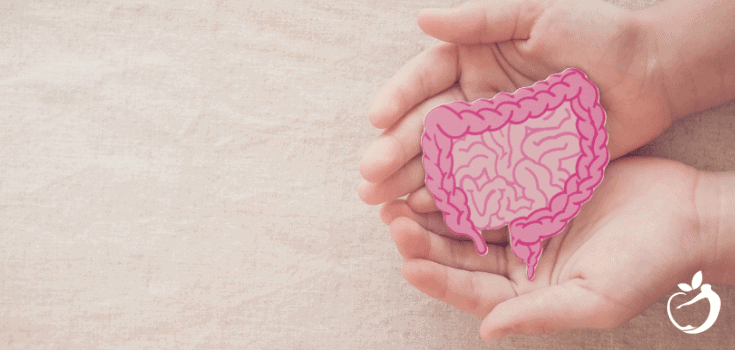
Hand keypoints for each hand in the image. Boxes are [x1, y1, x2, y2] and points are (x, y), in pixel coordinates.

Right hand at [358, 0, 671, 208]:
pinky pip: (479, 183)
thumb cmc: (597, 33)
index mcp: (474, 59)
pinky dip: (453, 199)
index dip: (400, 97)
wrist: (652, 71)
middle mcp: (477, 98)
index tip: (376, 119)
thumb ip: (479, 21)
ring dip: (412, 180)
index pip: (426, 78)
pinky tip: (427, 212)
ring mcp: (494, 135)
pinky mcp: (518, 164)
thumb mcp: (537, 15)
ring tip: (383, 201)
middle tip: (369, 175)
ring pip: (445, 160)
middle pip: (427, 126)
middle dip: (395, 151)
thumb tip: (421, 18)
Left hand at [387, 157, 713, 340]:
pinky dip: (466, 176)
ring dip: (436, 206)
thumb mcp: (595, 299)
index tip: (405, 262)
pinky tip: (442, 163)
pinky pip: (492, 182)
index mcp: (528, 292)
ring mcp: (525, 222)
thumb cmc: (648, 264)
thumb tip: (486, 330)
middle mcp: (520, 260)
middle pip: (460, 253)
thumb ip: (538, 313)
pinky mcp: (534, 188)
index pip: (471, 290)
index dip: (437, 278)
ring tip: (402, 192)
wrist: (687, 214)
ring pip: (468, 216)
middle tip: (391, 219)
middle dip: (424, 239)